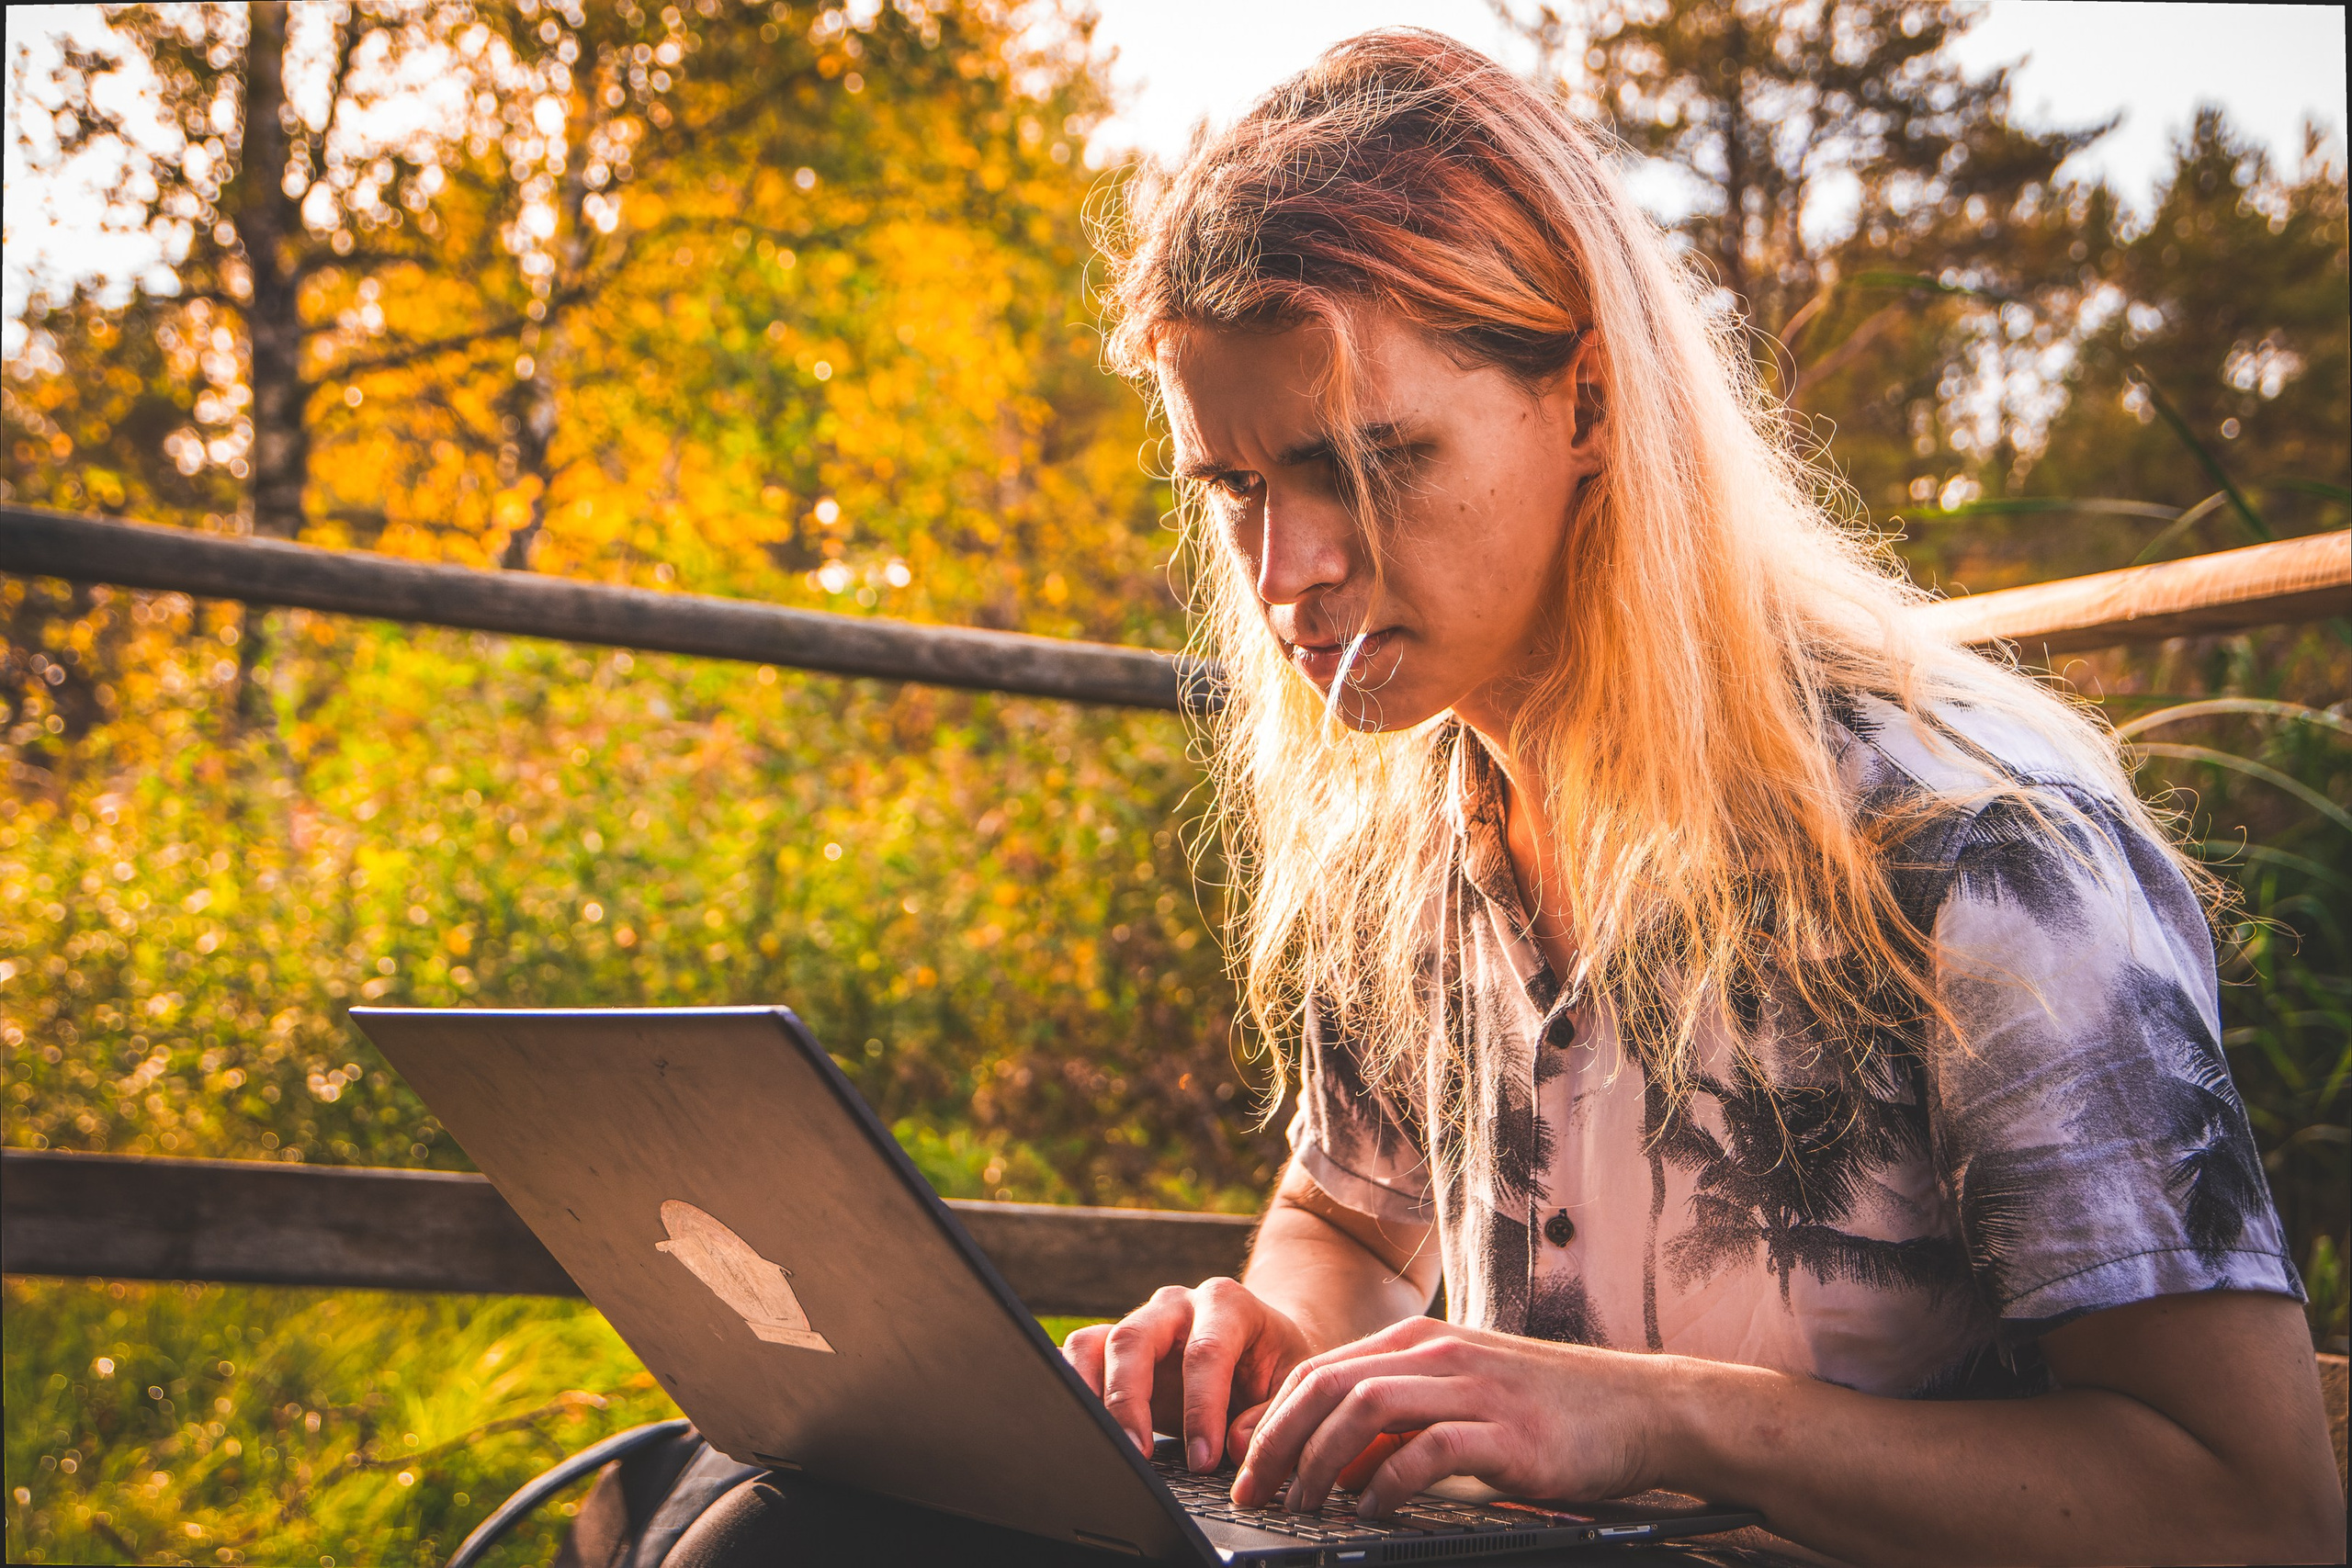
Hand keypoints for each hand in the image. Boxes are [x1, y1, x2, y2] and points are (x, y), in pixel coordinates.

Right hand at [1061, 1277, 1319, 1470]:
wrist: (1264, 1346)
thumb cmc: (1278, 1365)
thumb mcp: (1294, 1384)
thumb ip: (1272, 1412)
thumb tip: (1235, 1445)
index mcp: (1228, 1304)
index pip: (1205, 1351)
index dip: (1202, 1408)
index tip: (1204, 1460)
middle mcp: (1178, 1304)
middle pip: (1136, 1337)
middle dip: (1130, 1400)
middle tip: (1137, 1454)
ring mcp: (1143, 1321)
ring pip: (1097, 1343)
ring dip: (1090, 1393)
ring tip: (1097, 1441)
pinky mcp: (1117, 1343)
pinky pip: (1081, 1353)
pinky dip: (1072, 1385)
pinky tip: (1075, 1421)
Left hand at [1231, 1315, 1671, 1516]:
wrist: (1641, 1407)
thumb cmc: (1550, 1408)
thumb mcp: (1464, 1395)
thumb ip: (1402, 1415)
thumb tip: (1334, 1462)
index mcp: (1422, 1342)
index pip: (1320, 1371)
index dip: (1271, 1419)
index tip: (1247, 1466)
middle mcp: (1439, 1354)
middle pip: (1329, 1387)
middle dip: (1278, 1442)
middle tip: (1256, 1491)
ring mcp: (1473, 1389)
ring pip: (1365, 1409)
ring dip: (1322, 1461)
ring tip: (1306, 1504)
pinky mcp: (1506, 1432)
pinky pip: (1426, 1450)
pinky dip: (1387, 1483)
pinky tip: (1373, 1511)